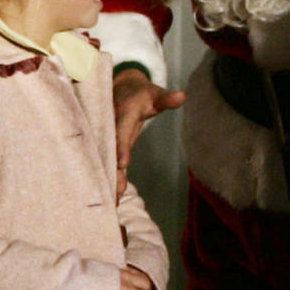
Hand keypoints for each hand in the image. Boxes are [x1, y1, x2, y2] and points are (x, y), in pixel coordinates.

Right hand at [113, 68, 184, 195]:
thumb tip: (182, 96)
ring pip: (107, 158)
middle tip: (117, 189)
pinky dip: (112, 177)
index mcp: (123, 112)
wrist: (121, 90)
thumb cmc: (142, 94)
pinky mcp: (110, 146)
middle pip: (110, 149)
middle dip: (112, 169)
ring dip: (111, 177)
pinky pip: (110, 162)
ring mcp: (108, 136)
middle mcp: (111, 125)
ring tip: (115, 199)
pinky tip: (115, 198)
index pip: (122, 130)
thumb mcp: (155, 94)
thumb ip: (167, 99)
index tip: (123, 163)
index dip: (121, 146)